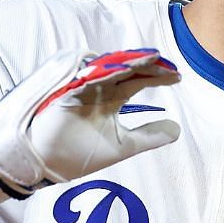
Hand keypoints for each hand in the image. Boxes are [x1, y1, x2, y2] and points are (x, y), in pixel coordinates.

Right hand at [0, 48, 181, 206]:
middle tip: (169, 63)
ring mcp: (81, 88)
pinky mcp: (64, 91)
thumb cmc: (79, 154)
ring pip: (108, 68)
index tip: (178, 76)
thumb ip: (149, 137)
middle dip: (147, 65)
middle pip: (126, 70)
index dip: (158, 77)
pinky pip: (85, 76)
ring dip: (128, 62)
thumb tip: (177, 130)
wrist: (45, 164)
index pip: (138, 81)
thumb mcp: (123, 146)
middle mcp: (97, 89)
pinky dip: (103, 71)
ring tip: (151, 58)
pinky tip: (123, 67)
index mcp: (110, 99)